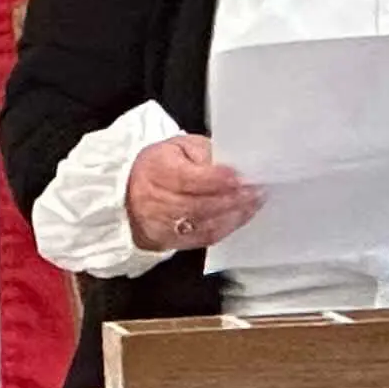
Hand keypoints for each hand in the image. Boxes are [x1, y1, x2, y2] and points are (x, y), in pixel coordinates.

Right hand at [125, 134, 263, 255]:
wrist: (131, 193)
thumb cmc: (161, 165)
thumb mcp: (179, 146)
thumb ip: (204, 153)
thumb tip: (231, 164)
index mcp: (156, 170)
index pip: (188, 178)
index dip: (216, 179)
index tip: (240, 177)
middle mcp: (156, 201)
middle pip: (199, 205)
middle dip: (232, 199)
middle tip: (257, 191)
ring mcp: (162, 225)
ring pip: (204, 224)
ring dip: (234, 215)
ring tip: (255, 203)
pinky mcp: (171, 241)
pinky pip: (204, 238)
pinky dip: (226, 227)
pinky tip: (241, 217)